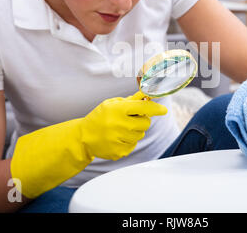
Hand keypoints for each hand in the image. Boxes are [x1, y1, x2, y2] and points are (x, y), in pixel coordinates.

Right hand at [11, 92, 166, 197]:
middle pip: (146, 123)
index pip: (143, 108)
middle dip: (143, 120)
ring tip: (122, 128)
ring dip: (136, 130)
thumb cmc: (100, 117)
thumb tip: (148, 94)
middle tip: (132, 118)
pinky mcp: (119, 152)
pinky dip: (129, 140)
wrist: (83, 137)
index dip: (156, 108)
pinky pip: (134, 144)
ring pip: (141, 134)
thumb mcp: (112, 104)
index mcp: (118, 110)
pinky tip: (118, 137)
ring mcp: (119, 140)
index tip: (163, 110)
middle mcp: (119, 125)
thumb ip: (131, 100)